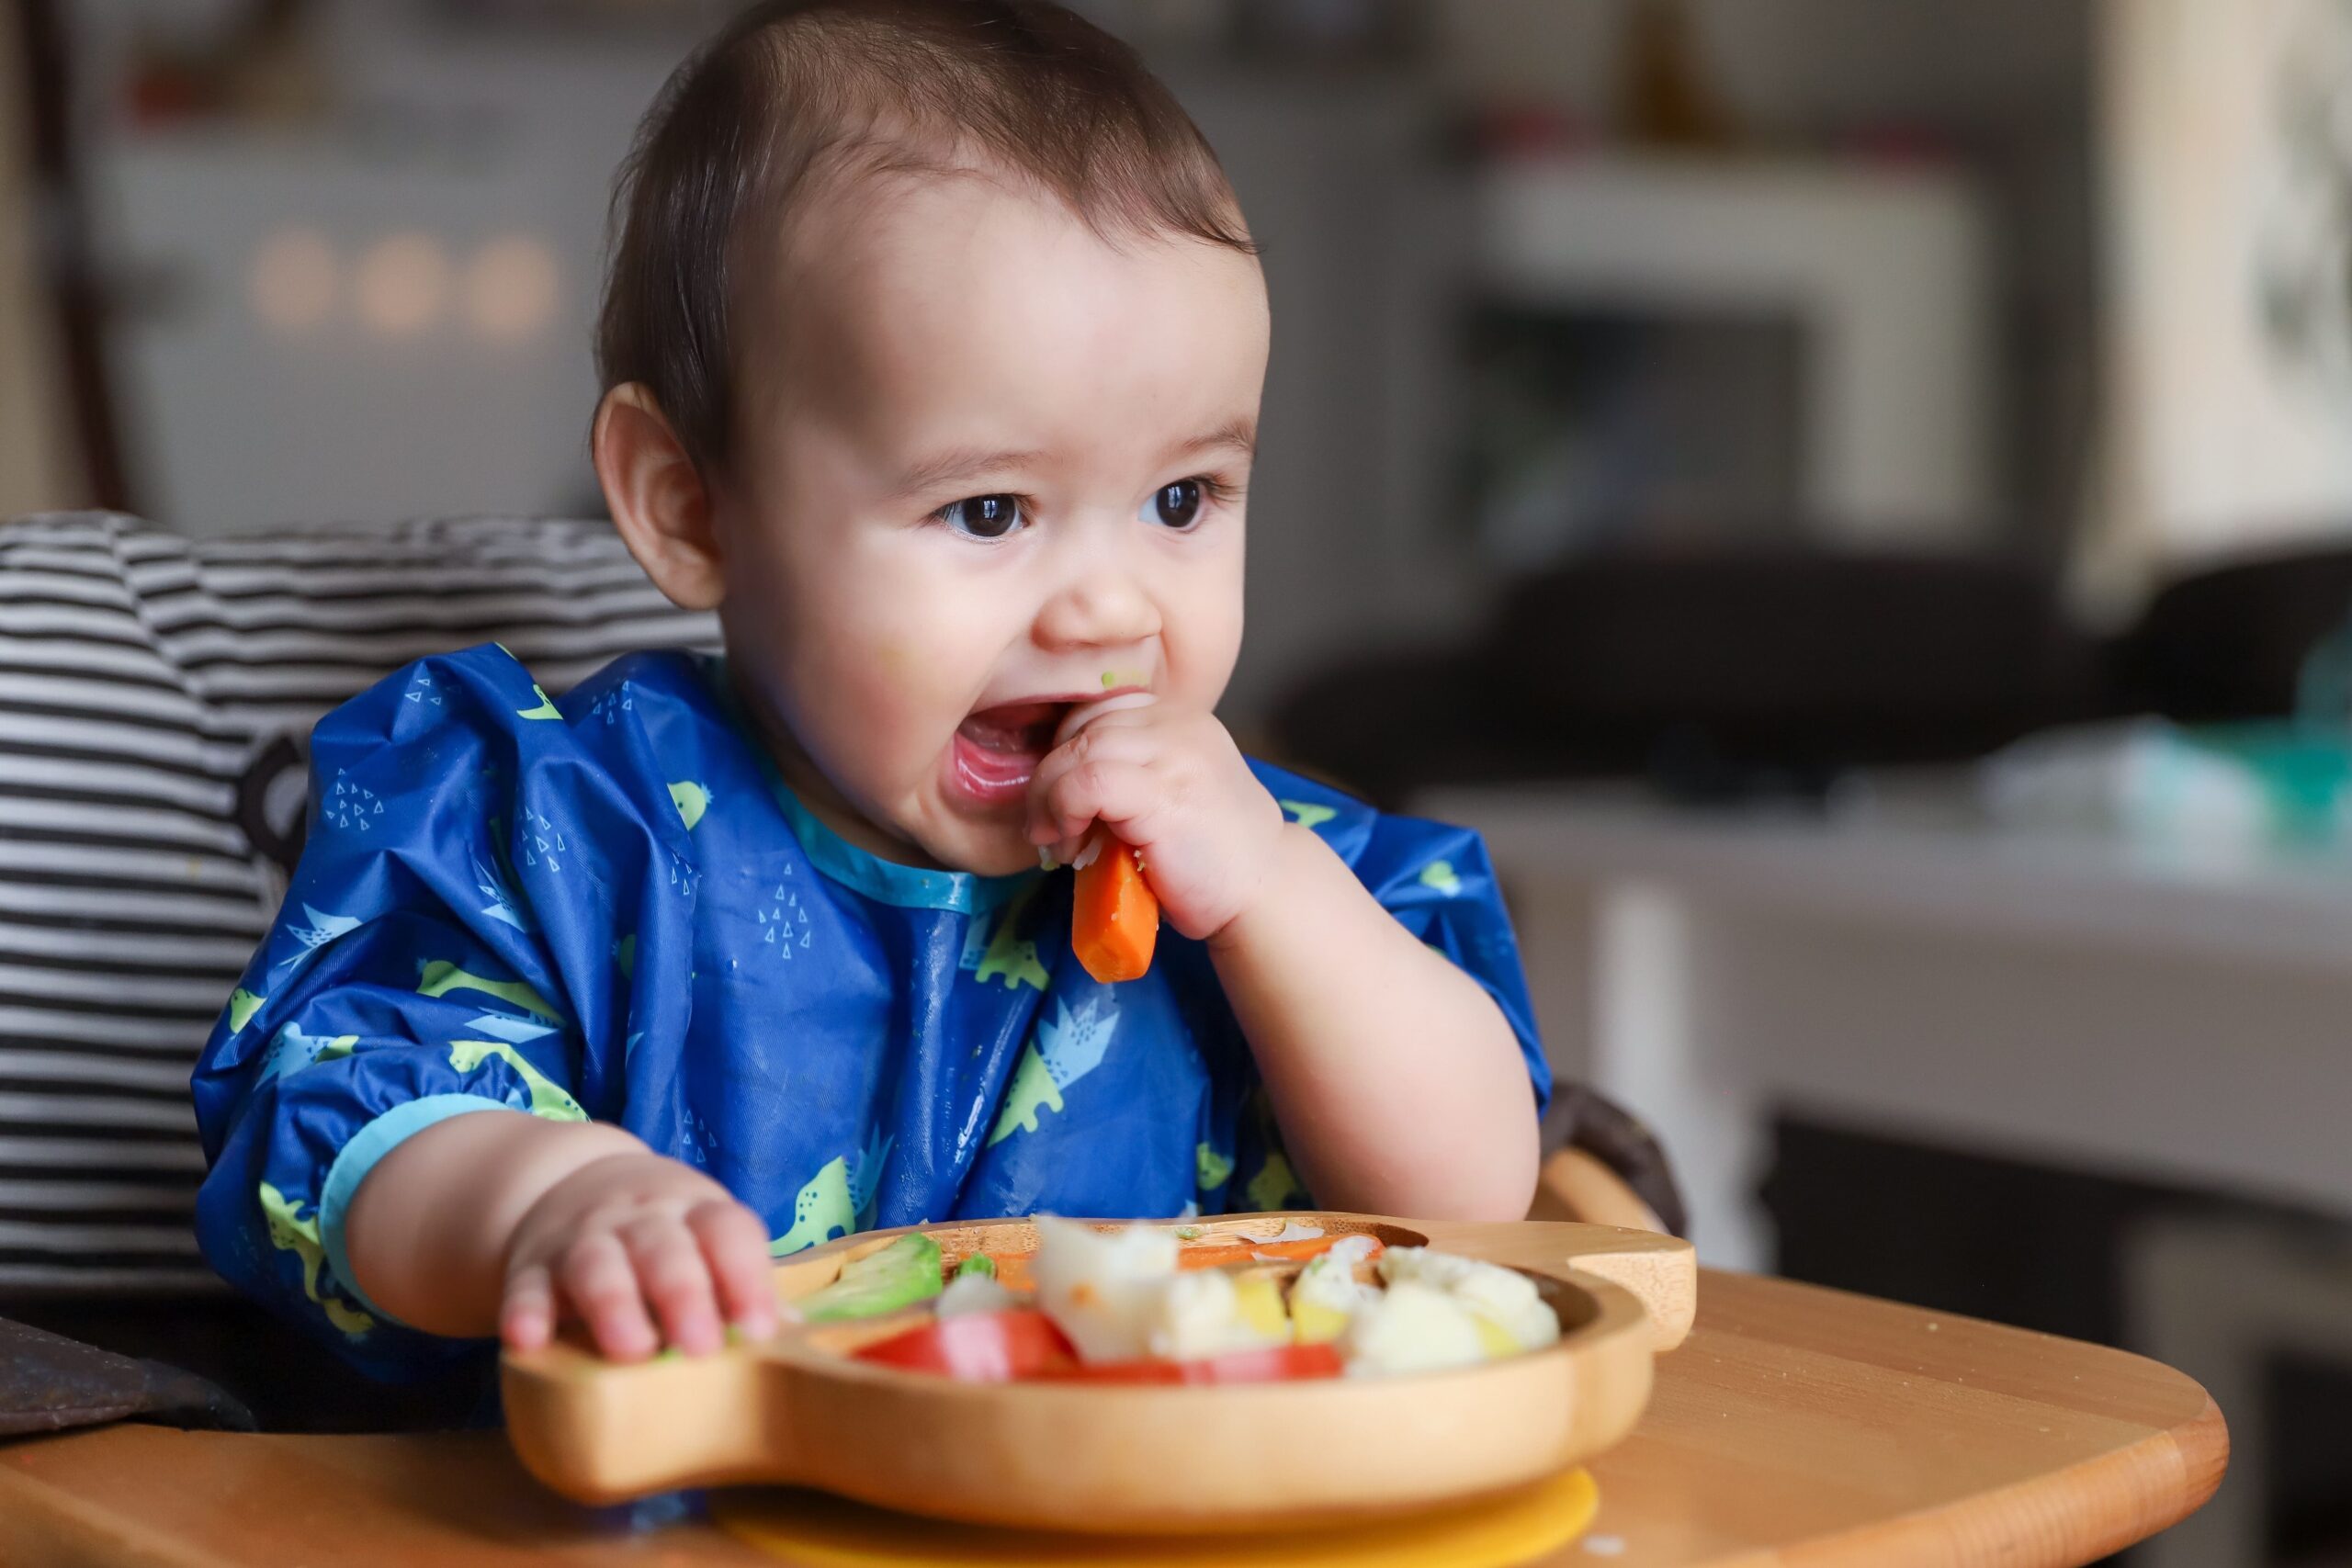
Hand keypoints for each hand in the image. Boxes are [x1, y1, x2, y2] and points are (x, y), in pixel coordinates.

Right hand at [499, 1150, 780, 1360]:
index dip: (746, 1277)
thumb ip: (741, 1285)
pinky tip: (529, 1341)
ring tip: (631, 1349)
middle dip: (684, 1296)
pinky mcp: (531, 1267)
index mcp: (695, 1211)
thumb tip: (795, 1336)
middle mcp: (640, 1219)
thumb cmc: (665, 1235)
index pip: (728, 1232)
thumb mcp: (705, 1241)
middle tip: (701, 1348)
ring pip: (597, 1264)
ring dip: (614, 1304)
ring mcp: (582, 1238)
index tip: (759, 1330)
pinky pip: (525, 1287)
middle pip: (664, 1248)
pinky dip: (525, 1312)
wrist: (572, 1187)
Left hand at [1027, 697, 1286, 940]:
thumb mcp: (1168, 794)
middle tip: (1049, 827)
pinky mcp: (1163, 792)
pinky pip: (1086, 782)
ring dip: (1049, 798)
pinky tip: (1070, 844)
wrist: (1264, 893)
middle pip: (1082, 726)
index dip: (1065, 752)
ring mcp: (1174, 753)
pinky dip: (1062, 811)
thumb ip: (1128, 771)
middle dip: (1050, 776)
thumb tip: (1051, 782)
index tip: (1060, 799)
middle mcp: (1178, 724)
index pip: (1098, 710)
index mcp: (1179, 718)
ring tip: (1059, 841)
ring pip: (1078, 749)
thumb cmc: (1210, 856)